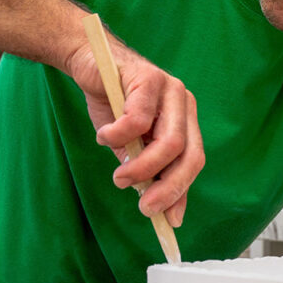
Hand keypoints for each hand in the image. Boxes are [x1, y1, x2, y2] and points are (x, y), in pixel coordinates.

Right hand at [64, 36, 204, 227]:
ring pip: (169, 142)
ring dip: (142, 168)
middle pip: (189, 155)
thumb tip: (160, 210)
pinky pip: (137, 119)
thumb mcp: (130, 144)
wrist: (89, 61)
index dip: (182, 192)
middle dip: (168, 187)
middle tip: (144, 207)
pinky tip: (103, 136)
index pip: (193, 161)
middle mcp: (184, 105)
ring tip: (119, 177)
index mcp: (185, 121)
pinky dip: (117, 136)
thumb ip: (146, 170)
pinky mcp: (148, 78)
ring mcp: (170, 89)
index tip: (170, 221)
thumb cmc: (111, 103)